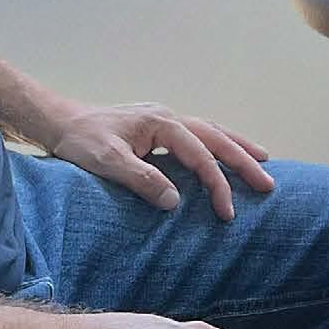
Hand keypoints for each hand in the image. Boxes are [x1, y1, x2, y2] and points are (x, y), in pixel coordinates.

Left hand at [48, 102, 272, 219]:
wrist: (60, 122)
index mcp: (160, 122)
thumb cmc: (80, 140)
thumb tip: (175, 201)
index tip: (227, 212)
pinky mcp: (157, 129)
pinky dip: (216, 144)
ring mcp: (163, 120)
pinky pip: (196, 135)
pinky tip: (224, 153)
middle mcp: (167, 117)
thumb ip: (142, 179)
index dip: (216, 184)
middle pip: (215, 137)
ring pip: (210, 131)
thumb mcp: (107, 162)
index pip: (199, 154)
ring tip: (263, 160)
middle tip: (268, 183)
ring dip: (236, 146)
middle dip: (243, 160)